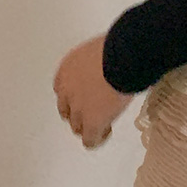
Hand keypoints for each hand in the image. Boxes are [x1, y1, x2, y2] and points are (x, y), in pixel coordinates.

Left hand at [53, 34, 136, 149]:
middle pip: (68, 110)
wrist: (124, 57)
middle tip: (97, 107)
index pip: (63, 89)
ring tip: (105, 120)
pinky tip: (107, 131)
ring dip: (89, 124)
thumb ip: (94, 63)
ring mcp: (78, 109)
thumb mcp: (100, 49)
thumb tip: (106, 67)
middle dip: (81, 111)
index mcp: (67, 69)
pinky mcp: (91, 123)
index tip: (89, 93)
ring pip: (77, 126)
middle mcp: (66, 90)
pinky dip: (97, 138)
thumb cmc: (118, 46)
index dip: (76, 93)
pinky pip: (90, 140)